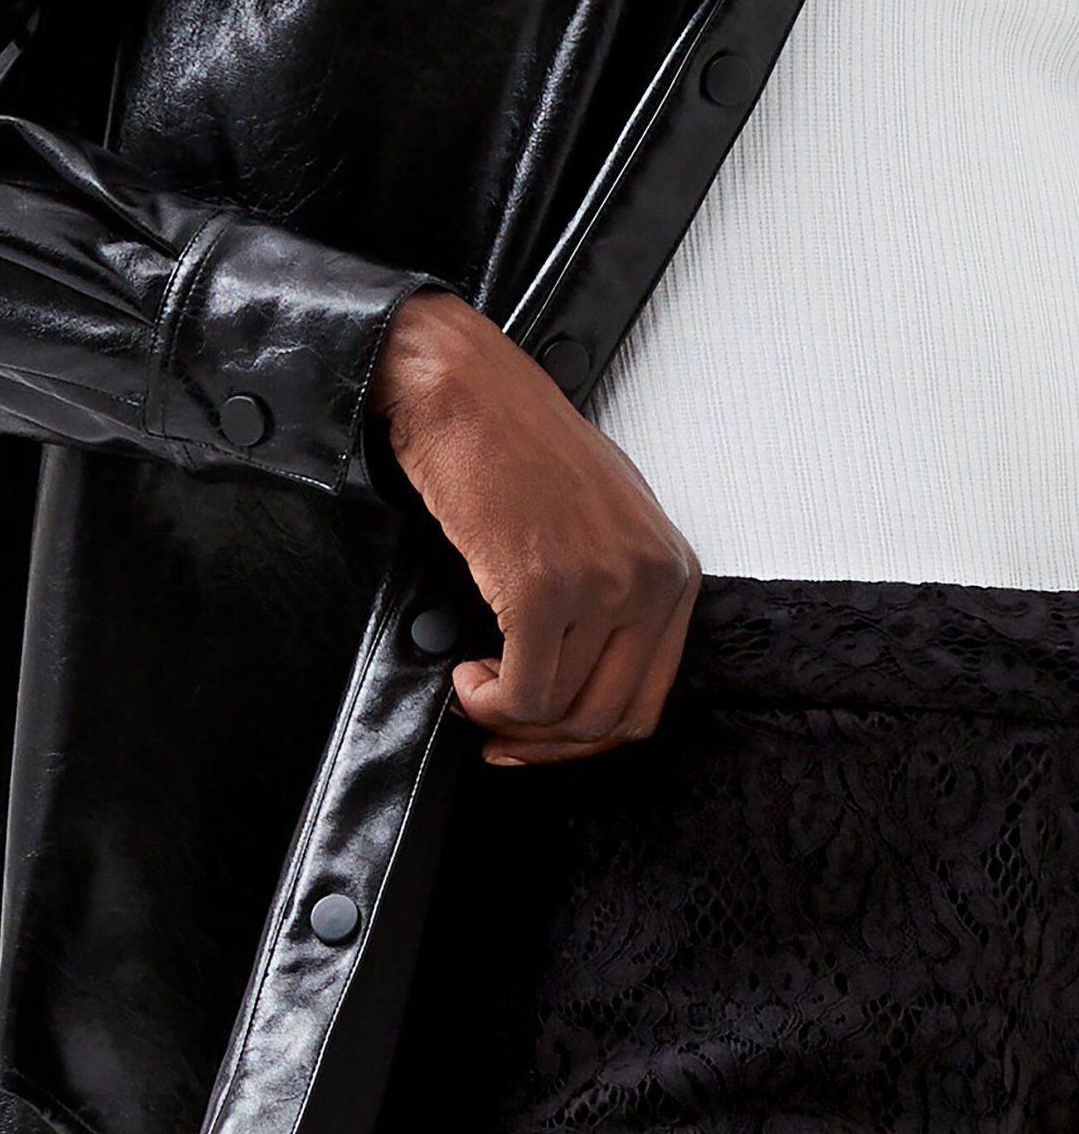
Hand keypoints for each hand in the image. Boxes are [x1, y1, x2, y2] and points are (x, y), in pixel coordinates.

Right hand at [368, 288, 700, 764]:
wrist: (462, 389)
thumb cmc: (515, 439)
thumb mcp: (598, 517)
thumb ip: (611, 590)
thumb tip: (579, 672)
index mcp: (672, 566)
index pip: (647, 697)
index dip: (586, 737)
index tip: (542, 735)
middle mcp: (648, 578)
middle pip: (608, 718)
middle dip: (546, 743)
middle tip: (499, 731)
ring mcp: (599, 585)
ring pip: (561, 711)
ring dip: (506, 716)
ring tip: (475, 684)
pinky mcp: (541, 589)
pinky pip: (522, 692)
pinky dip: (486, 700)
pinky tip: (465, 672)